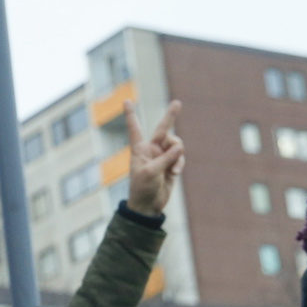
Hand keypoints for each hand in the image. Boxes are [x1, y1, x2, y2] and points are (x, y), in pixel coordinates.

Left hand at [124, 100, 183, 215]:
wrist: (148, 206)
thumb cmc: (142, 189)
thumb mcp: (151, 173)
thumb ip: (165, 158)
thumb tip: (179, 147)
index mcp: (139, 149)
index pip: (134, 128)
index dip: (130, 114)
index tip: (126, 100)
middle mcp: (151, 150)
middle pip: (162, 129)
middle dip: (170, 116)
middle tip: (177, 103)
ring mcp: (162, 156)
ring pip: (176, 145)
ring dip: (177, 155)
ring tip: (173, 169)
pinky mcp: (171, 164)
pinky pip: (180, 157)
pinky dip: (179, 164)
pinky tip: (174, 173)